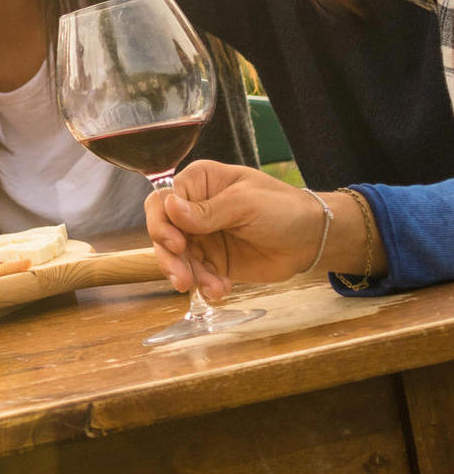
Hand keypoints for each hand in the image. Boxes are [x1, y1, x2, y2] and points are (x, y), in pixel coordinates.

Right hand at [145, 161, 328, 297]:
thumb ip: (207, 210)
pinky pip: (197, 274)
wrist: (313, 240)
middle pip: (163, 231)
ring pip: (177, 257)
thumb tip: (169, 207)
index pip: (163, 200)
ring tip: (212, 288)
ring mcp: (202, 236)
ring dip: (188, 275)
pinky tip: (220, 289)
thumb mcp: (245, 204)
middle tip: (181, 278)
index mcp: (199, 183)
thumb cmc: (283, 208)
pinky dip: (205, 285)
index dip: (161, 222)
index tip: (175, 243)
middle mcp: (194, 209)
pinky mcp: (213, 261)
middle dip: (170, 257)